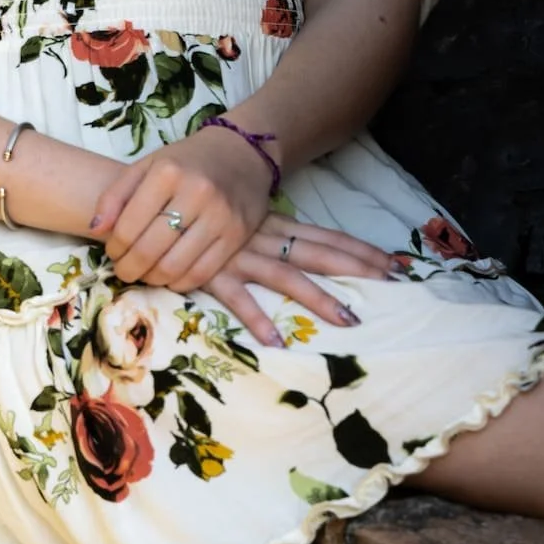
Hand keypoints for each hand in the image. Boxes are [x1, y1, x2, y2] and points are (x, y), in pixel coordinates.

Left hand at [89, 126, 273, 288]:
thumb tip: (94, 228)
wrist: (242, 151)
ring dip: (152, 278)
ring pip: (175, 267)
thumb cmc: (187, 161)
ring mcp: (220, 216)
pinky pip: (202, 273)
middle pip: (150, 250)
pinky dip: (180, 282)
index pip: (129, 226)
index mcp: (167, 173)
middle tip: (124, 270)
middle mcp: (196, 193)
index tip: (112, 251)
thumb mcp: (148, 165)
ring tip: (145, 274)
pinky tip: (170, 275)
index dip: (114, 247)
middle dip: (129, 268)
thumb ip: (116, 194)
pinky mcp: (238, 235)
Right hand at [201, 212, 405, 348]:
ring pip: (287, 277)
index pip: (325, 236)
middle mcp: (262, 238)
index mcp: (271, 225)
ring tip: (349, 321)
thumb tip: (299, 253)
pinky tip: (276, 341)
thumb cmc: (196, 217)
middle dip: (357, 267)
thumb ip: (266, 235)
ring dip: (319, 298)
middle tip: (393, 284)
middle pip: (318, 252)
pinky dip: (256, 319)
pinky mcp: (210, 273)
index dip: (360, 249)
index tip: (395, 263)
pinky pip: (237, 298)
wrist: (148, 202)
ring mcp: (238, 255)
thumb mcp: (239, 222)